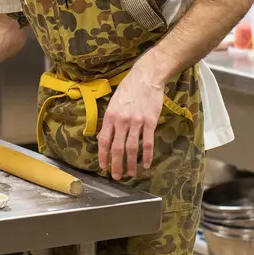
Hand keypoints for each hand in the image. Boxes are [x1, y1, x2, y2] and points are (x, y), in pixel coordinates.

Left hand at [97, 65, 165, 179]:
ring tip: (130, 173)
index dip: (103, 155)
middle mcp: (121, 120)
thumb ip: (110, 119)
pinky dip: (147, 156)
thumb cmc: (129, 88)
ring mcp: (136, 122)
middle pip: (117, 148)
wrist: (146, 77)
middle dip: (116, 165)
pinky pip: (147, 143)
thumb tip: (105, 136)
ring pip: (132, 148)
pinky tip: (146, 164)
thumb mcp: (114, 102)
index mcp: (110, 115)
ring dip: (131, 164)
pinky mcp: (150, 122)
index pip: (104, 140)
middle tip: (117, 177)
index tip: (103, 166)